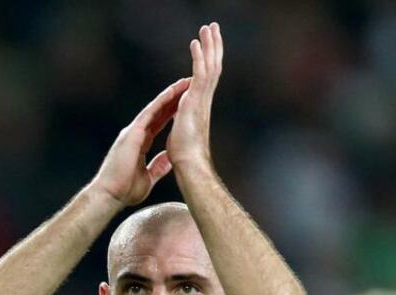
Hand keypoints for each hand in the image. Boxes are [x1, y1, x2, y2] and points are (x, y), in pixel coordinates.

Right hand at [91, 78, 191, 206]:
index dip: (170, 113)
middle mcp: (135, 134)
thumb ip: (158, 167)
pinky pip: (148, 113)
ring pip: (154, 108)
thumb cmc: (124, 190)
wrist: (110, 194)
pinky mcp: (132, 134)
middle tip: (187, 86)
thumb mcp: (148, 178)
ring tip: (183, 83)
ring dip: (169, 95)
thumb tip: (169, 160)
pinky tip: (171, 92)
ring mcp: (132, 132)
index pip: (158, 124)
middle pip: (158, 112)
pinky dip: (160, 102)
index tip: (183, 104)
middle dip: (172, 99)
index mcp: (140, 144)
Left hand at [167, 23, 222, 167]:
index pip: (206, 77)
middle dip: (213, 46)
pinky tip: (195, 42)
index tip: (208, 44)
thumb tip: (183, 121)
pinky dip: (198, 57)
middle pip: (212, 67)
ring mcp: (202, 100)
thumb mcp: (182, 133)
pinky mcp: (196, 101)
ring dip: (209, 45)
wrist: (190, 166)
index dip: (208, 60)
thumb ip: (185, 122)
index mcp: (200, 106)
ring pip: (210, 66)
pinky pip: (199, 74)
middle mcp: (204, 100)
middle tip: (213, 27)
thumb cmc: (185, 157)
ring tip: (209, 26)